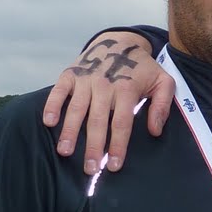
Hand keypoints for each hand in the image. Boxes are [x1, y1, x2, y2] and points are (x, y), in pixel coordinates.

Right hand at [42, 34, 173, 173]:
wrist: (121, 41)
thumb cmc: (143, 68)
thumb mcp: (163, 82)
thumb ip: (162, 106)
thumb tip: (155, 131)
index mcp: (126, 89)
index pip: (121, 123)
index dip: (118, 146)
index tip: (114, 166)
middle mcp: (104, 85)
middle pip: (98, 121)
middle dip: (93, 147)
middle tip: (91, 169)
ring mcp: (85, 79)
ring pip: (76, 109)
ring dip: (70, 131)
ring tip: (65, 151)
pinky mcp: (70, 74)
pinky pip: (59, 91)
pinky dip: (52, 105)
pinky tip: (48, 122)